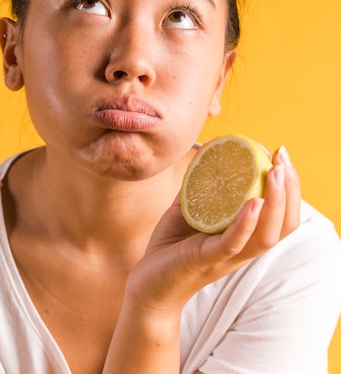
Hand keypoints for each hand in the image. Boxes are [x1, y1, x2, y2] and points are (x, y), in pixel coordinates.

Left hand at [125, 146, 300, 315]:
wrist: (148, 285)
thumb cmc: (171, 247)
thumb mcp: (189, 210)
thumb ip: (198, 186)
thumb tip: (204, 154)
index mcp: (244, 238)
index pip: (282, 217)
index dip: (290, 187)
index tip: (282, 156)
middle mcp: (242, 249)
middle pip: (283, 225)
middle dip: (290, 189)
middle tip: (283, 158)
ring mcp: (226, 257)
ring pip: (265, 236)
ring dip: (275, 202)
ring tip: (276, 173)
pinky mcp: (205, 259)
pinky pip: (232, 243)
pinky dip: (246, 223)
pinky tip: (253, 202)